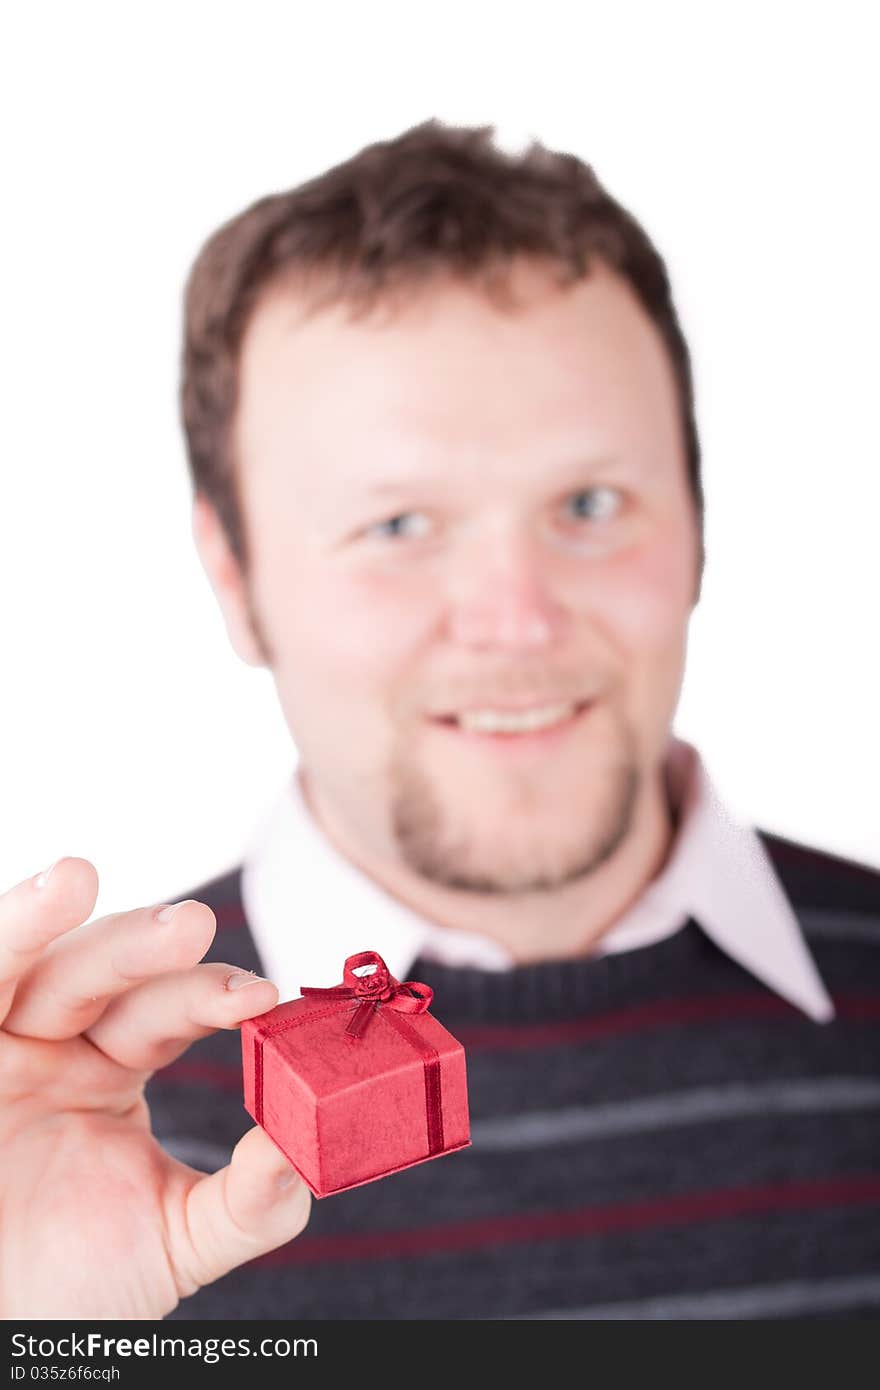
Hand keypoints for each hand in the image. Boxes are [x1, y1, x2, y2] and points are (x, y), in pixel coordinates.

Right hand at [0, 857, 310, 1318]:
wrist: (8, 1346)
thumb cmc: (84, 1291)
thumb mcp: (181, 1242)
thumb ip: (251, 1201)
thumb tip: (308, 1148)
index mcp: (112, 1065)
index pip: (164, 1009)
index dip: (207, 994)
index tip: (261, 997)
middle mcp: (53, 1044)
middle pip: (95, 973)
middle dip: (140, 946)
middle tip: (191, 926)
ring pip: (17, 969)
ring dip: (37, 920)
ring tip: (73, 877)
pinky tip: (20, 917)